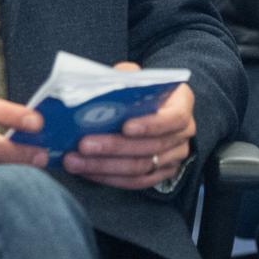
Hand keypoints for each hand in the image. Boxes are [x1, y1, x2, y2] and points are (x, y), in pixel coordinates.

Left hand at [62, 62, 195, 189]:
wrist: (153, 106)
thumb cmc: (142, 90)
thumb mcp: (137, 76)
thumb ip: (125, 77)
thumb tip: (103, 84)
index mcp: (182, 105)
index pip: (174, 118)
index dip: (150, 125)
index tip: (124, 126)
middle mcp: (183, 133)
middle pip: (151, 147)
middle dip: (114, 147)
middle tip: (83, 145)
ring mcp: (174, 157)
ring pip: (140, 168)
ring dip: (104, 166)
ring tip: (75, 161)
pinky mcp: (161, 174)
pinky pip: (135, 182)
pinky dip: (109, 178)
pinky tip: (87, 171)